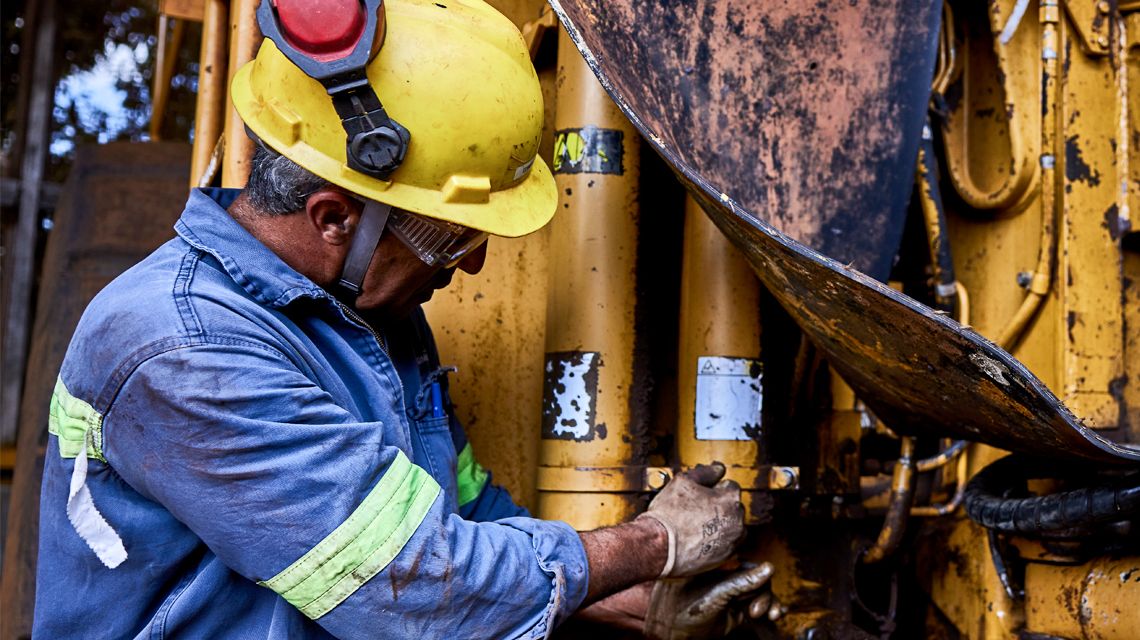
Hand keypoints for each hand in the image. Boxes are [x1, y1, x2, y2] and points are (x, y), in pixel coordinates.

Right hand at [636, 462, 745, 576]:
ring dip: (721, 523)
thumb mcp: (683, 481)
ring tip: (698, 525)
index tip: (702, 493)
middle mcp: (737, 520)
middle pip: (733, 506)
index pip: (730, 486)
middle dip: (719, 505)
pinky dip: (718, 540)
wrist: (659, 546)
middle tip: (696, 509)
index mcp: (730, 499)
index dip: (714, 487)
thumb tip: (718, 469)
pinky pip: (727, 544)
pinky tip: (700, 538)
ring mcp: (733, 540)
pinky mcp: (726, 557)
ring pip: (732, 526)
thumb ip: (705, 472)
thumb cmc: (669, 514)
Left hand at [643, 563, 780, 639]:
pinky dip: (771, 608)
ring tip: (770, 614)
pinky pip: (760, 606)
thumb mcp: (716, 594)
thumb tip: (768, 568)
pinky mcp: (739, 609)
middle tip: (755, 611)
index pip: (748, 565)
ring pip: (762, 593)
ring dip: (770, 603)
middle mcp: (729, 577)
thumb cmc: (685, 607)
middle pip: (759, 580)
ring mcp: (735, 594)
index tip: (761, 587)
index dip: (758, 576)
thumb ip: (741, 582)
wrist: (675, 630)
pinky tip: (775, 614)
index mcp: (721, 566)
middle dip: (764, 595)